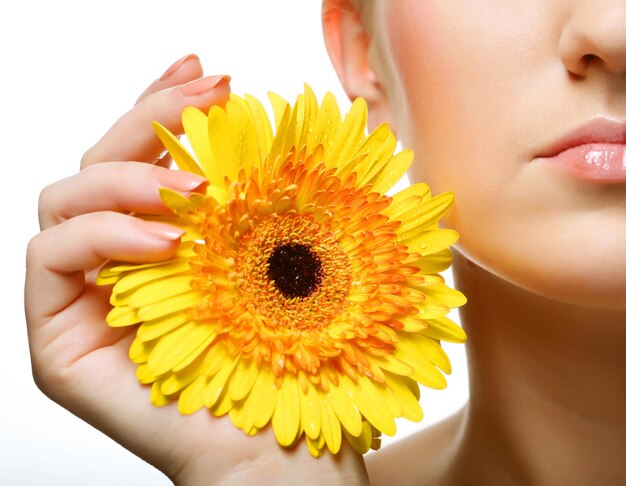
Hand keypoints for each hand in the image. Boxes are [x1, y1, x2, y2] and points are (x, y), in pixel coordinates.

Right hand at [25, 55, 368, 484]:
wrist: (277, 445)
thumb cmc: (287, 354)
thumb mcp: (283, 254)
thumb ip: (258, 197)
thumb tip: (259, 127)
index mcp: (162, 238)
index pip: (143, 156)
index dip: (164, 104)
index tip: (209, 75)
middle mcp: (118, 260)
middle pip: (101, 162)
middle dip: (149, 120)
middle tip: (206, 100)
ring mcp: (86, 295)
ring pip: (66, 196)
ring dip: (127, 178)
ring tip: (190, 193)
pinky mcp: (61, 335)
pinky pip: (50, 254)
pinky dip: (101, 232)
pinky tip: (159, 242)